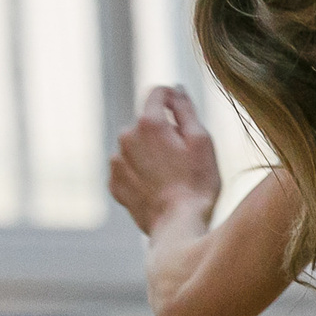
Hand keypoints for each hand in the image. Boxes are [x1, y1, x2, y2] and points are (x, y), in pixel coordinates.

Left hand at [110, 86, 222, 237]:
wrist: (179, 226)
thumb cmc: (197, 183)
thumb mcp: (201, 141)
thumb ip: (185, 109)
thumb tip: (175, 89)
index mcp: (149, 123)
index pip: (157, 93)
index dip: (173, 99)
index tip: (183, 113)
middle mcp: (126, 137)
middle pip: (146, 122)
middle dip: (163, 132)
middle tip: (182, 157)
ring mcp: (117, 161)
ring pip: (136, 146)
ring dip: (150, 153)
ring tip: (170, 176)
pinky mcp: (114, 183)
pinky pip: (128, 167)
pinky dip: (140, 173)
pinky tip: (157, 187)